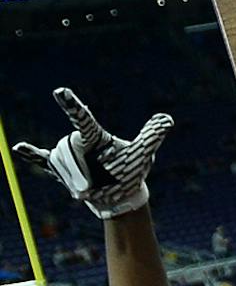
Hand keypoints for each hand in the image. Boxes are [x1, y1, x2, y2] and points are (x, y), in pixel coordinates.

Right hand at [12, 88, 171, 219]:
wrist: (120, 194)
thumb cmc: (130, 171)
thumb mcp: (142, 154)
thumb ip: (151, 135)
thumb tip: (167, 118)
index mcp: (96, 136)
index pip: (83, 119)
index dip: (73, 106)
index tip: (61, 91)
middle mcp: (80, 142)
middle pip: (67, 151)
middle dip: (77, 172)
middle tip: (91, 188)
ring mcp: (70, 155)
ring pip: (58, 162)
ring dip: (71, 179)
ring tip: (86, 189)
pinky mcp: (62, 168)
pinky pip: (42, 158)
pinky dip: (30, 154)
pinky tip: (17, 148)